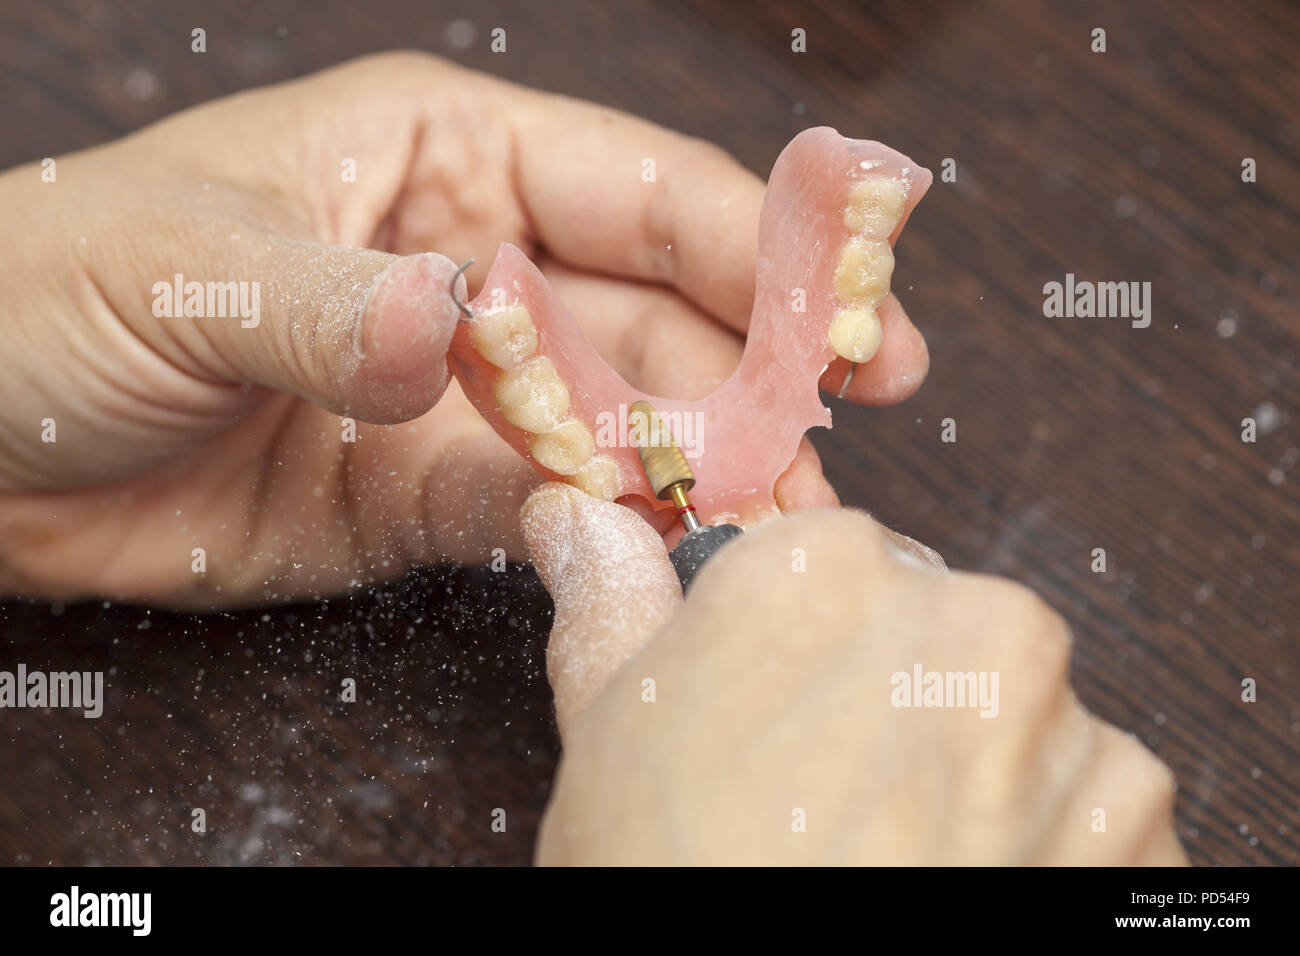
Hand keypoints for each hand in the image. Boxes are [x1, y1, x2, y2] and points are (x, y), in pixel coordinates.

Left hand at [0, 52, 928, 604]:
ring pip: (619, 419)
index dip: (752, 235)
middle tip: (858, 410)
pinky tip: (669, 549)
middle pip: (658, 307)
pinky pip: (540, 508)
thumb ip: (330, 301)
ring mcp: (461, 387)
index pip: (633, 186)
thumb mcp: (184, 261)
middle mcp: (475, 265)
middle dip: (762, 356)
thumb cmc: (49, 290)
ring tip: (786, 504)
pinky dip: (604, 529)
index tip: (853, 290)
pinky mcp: (429, 492)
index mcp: (439, 159)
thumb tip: (447, 328)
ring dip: (704, 460)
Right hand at [522, 483, 1186, 864]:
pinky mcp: (1136, 822)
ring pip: (1019, 718)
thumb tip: (577, 520)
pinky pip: (1090, 803)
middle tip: (832, 795)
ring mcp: (1063, 725)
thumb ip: (614, 599)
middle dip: (898, 697)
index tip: (792, 704)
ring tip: (897, 853)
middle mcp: (964, 619)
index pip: (838, 560)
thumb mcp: (611, 733)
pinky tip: (967, 879)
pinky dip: (1046, 842)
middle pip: (937, 631)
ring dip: (977, 772)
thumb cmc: (671, 876)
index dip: (807, 643)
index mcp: (827, 571)